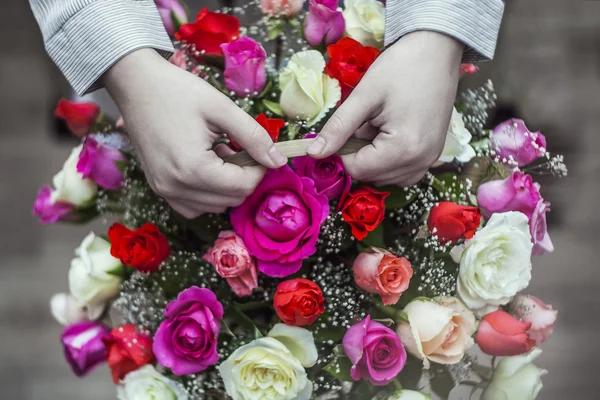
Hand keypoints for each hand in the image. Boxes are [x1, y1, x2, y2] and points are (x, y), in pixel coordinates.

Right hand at [103, 49, 287, 217]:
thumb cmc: (177, 91)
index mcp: (193, 168)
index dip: (259, 169)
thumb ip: (253, 136)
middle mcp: (176, 187)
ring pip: (214, 206)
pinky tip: (206, 166)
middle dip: (244, 176)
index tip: (258, 148)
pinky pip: (193, 206)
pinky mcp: (159, 188)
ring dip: (226, 185)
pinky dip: (208, 193)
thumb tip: (278, 161)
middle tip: (238, 147)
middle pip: (231, 200)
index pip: (243, 187)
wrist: (136, 84)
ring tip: (220, 153)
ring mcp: (164, 191)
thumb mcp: (222, 108)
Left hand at [307, 31, 462, 185]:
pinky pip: (401, 171)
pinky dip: (388, 159)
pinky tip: (389, 133)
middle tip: (364, 121)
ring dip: (373, 157)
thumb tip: (312, 153)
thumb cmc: (401, 68)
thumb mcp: (364, 96)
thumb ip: (337, 128)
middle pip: (371, 175)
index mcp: (404, 148)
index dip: (341, 152)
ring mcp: (429, 160)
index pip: (357, 169)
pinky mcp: (432, 155)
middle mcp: (420, 161)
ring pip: (384, 176)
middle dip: (358, 153)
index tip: (340, 129)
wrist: (437, 51)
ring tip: (379, 124)